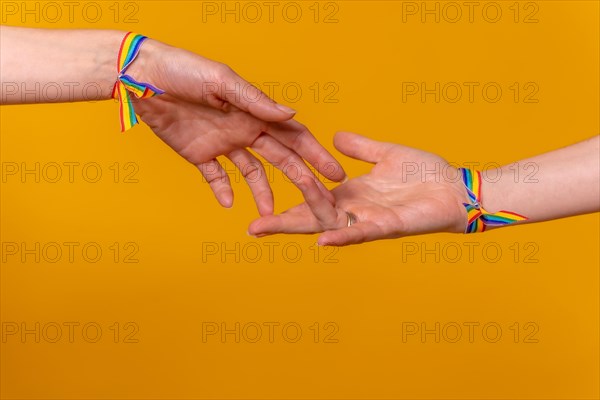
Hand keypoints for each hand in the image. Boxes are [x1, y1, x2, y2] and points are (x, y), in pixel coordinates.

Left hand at [126, 39, 345, 213]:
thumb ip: (256, 101)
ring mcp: (223, 143)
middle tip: (319, 202)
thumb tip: (292, 115)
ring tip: (270, 216)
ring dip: (263, 193)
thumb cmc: (184, 70)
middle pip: (280, 159)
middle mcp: (244, 129)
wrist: (142, 78)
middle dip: (302, 179)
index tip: (335, 172)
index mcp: (254, 112)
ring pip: (252, 173)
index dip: (316, 154)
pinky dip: (223, 191)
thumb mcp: (222, 81)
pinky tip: (230, 205)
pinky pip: (215, 178)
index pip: (293, 136)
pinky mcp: (199, 154)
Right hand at [248, 132, 469, 245]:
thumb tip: (335, 137)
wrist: (456, 188)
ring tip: (271, 226)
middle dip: (282, 224)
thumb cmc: (424, 175)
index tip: (258, 209)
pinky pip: (362, 232)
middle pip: (311, 218)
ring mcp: (370, 220)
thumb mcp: (386, 154)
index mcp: (351, 194)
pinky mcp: (389, 226)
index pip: (311, 200)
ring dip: (302, 225)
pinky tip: (323, 240)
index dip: (286, 205)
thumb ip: (360, 148)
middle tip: (252, 229)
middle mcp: (355, 210)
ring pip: (329, 225)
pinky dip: (342, 236)